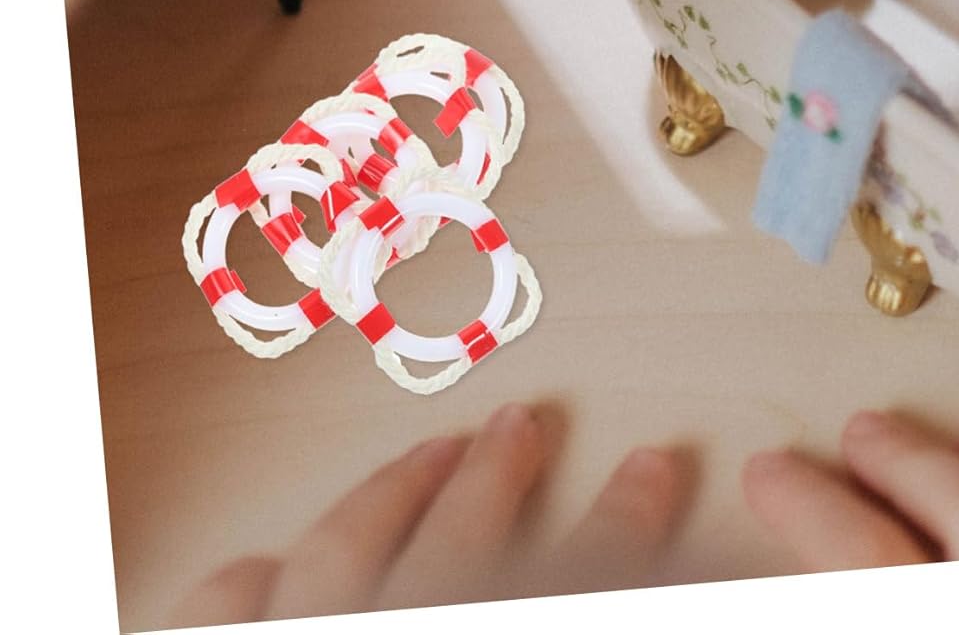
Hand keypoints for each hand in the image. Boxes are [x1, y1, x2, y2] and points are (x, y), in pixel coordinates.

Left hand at [169, 403, 691, 624]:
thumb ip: (584, 595)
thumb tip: (666, 565)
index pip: (576, 586)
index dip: (629, 529)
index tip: (664, 471)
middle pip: (460, 556)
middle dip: (500, 482)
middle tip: (529, 421)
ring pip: (340, 564)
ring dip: (394, 497)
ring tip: (438, 447)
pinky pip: (216, 617)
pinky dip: (243, 585)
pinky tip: (263, 559)